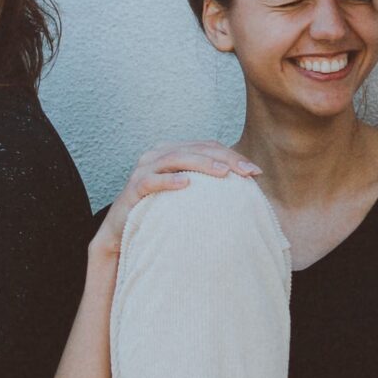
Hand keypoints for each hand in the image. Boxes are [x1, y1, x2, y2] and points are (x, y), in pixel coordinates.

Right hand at [91, 141, 260, 259]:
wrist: (122, 232)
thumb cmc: (159, 213)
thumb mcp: (187, 196)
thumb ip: (208, 186)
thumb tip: (245, 188)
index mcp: (173, 152)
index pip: (207, 146)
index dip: (233, 155)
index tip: (255, 172)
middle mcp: (157, 154)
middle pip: (196, 149)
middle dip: (224, 159)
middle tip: (247, 172)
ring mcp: (143, 169)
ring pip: (175, 158)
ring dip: (202, 164)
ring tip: (224, 173)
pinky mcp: (133, 188)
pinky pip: (151, 180)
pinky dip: (169, 181)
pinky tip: (186, 184)